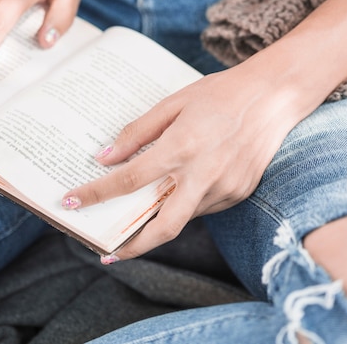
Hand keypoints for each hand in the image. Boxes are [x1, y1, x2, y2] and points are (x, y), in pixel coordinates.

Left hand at [61, 57, 316, 261]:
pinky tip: (182, 189)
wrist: (275, 97)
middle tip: (108, 252)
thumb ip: (138, 131)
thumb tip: (106, 157)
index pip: (130, 180)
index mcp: (183, 146)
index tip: (72, 201)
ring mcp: (225, 188)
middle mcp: (204, 174)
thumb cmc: (221, 93)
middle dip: (132, 246)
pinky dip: (186, 204)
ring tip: (140, 217)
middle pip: (162, 227)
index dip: (97, 193)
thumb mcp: (174, 102)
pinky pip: (205, 207)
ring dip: (160, 220)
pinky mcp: (239, 193)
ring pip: (184, 218)